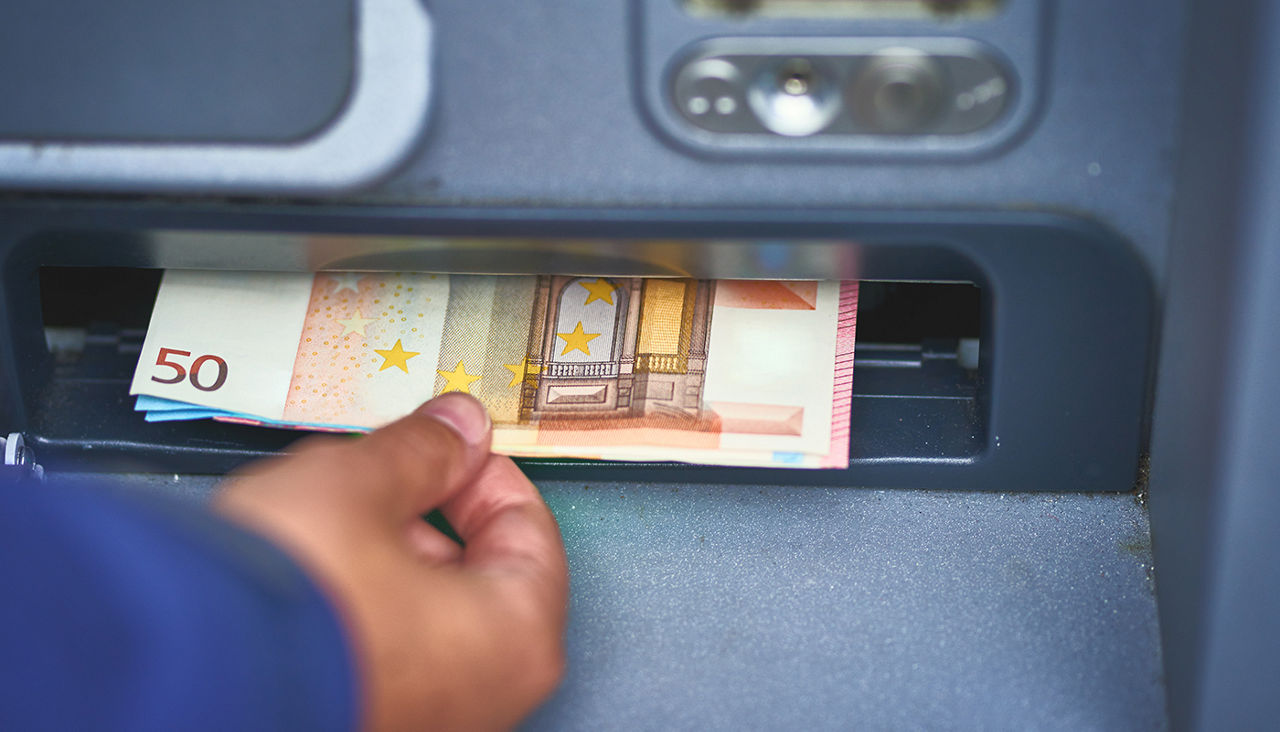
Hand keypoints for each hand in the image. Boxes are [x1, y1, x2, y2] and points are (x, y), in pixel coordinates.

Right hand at [214, 394, 568, 730]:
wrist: (174, 685)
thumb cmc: (283, 609)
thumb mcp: (356, 487)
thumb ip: (420, 451)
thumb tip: (457, 428)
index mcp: (515, 637)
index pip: (530, 528)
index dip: (482, 472)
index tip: (447, 445)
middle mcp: (483, 697)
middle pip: (475, 576)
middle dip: (421, 518)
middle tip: (371, 483)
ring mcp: (424, 721)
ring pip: (421, 617)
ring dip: (378, 562)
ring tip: (316, 532)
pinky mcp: (364, 725)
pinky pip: (377, 655)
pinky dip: (351, 612)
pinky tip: (299, 586)